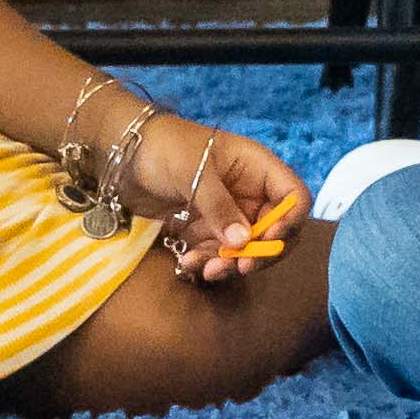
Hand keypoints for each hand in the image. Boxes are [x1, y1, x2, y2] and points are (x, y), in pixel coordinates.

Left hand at [130, 117, 308, 283]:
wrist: (125, 154)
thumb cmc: (165, 147)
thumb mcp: (194, 171)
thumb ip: (219, 206)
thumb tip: (244, 241)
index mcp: (258, 169)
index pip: (294, 197)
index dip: (289, 221)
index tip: (268, 240)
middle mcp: (250, 193)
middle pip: (276, 231)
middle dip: (261, 253)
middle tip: (240, 268)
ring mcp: (229, 214)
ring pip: (246, 249)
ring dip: (230, 264)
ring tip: (207, 270)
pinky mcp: (207, 230)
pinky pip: (219, 254)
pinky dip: (208, 263)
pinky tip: (188, 264)